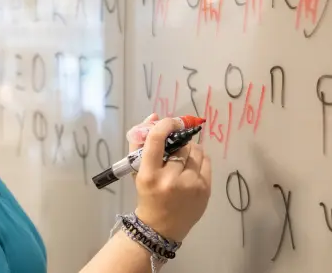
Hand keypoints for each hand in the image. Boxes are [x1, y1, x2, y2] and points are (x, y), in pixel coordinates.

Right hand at [130, 114, 211, 241]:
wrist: (160, 227)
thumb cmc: (146, 195)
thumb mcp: (137, 171)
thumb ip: (140, 142)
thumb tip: (154, 116)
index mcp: (149, 174)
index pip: (157, 139)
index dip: (165, 124)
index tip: (171, 121)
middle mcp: (170, 179)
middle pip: (181, 145)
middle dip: (178, 142)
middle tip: (175, 147)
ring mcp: (190, 185)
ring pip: (196, 152)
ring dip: (190, 149)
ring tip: (183, 157)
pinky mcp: (205, 190)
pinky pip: (206, 162)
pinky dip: (199, 159)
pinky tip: (192, 165)